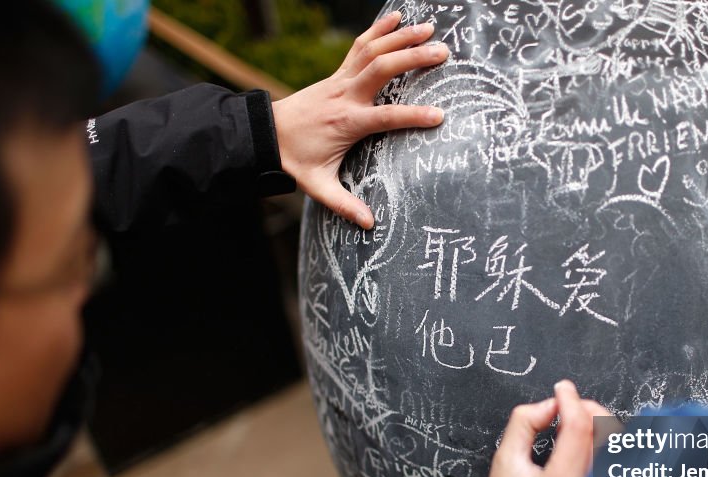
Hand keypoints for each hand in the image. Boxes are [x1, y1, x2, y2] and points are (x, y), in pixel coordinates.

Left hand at [271, 11, 447, 228]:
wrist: (265, 134)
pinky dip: (379, 29)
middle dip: (413, 58)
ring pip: (373, 50)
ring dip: (402, 37)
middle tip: (443, 53)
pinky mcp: (337, 72)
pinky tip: (398, 17)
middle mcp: (345, 95)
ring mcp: (340, 80)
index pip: (386, 117)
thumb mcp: (318, 186)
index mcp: (347, 123)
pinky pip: (360, 45)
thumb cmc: (295, 160)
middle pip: (382, 69)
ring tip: (430, 28)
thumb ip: (345, 205)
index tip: (439, 116)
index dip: (412, 116)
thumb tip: (369, 226)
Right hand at [479, 380, 611, 476]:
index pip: (578, 427)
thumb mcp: (503, 464)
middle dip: (588, 409)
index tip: (561, 388)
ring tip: (575, 425)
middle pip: (607, 432)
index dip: (570, 400)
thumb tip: (550, 404)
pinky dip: (608, 444)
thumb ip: (524, 424)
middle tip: (567, 405)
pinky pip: (620, 463)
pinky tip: (587, 444)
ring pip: (620, 446)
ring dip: (600, 425)